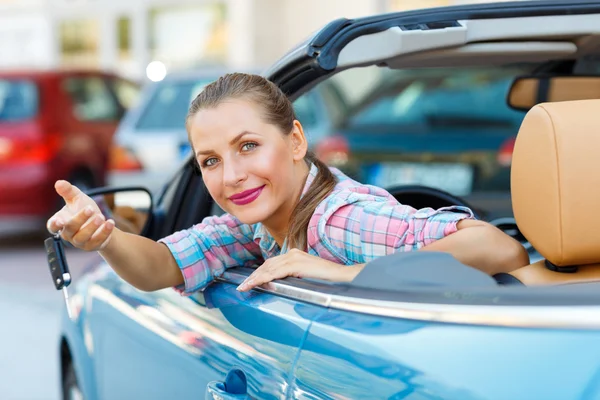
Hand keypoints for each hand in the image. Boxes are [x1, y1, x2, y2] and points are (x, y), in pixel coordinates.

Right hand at [46, 180, 115, 250]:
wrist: (101, 222)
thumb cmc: (85, 209)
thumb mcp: (77, 198)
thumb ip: (68, 191)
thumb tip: (59, 183)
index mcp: (61, 221)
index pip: (52, 225)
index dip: (54, 224)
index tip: (59, 221)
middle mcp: (68, 234)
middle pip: (70, 229)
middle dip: (80, 219)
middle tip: (91, 209)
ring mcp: (79, 241)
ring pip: (82, 237)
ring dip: (92, 227)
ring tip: (101, 216)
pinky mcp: (92, 246)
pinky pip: (97, 242)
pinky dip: (104, 232)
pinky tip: (110, 222)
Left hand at [236, 249, 362, 291]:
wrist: (342, 276)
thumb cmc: (327, 280)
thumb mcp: (306, 277)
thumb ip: (293, 277)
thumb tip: (280, 286)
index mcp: (294, 255)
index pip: (271, 263)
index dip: (259, 272)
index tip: (249, 281)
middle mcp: (292, 253)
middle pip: (267, 264)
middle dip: (253, 276)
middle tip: (242, 286)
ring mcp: (294, 257)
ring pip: (268, 268)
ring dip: (255, 278)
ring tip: (244, 287)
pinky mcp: (296, 263)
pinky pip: (275, 272)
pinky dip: (263, 278)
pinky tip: (255, 283)